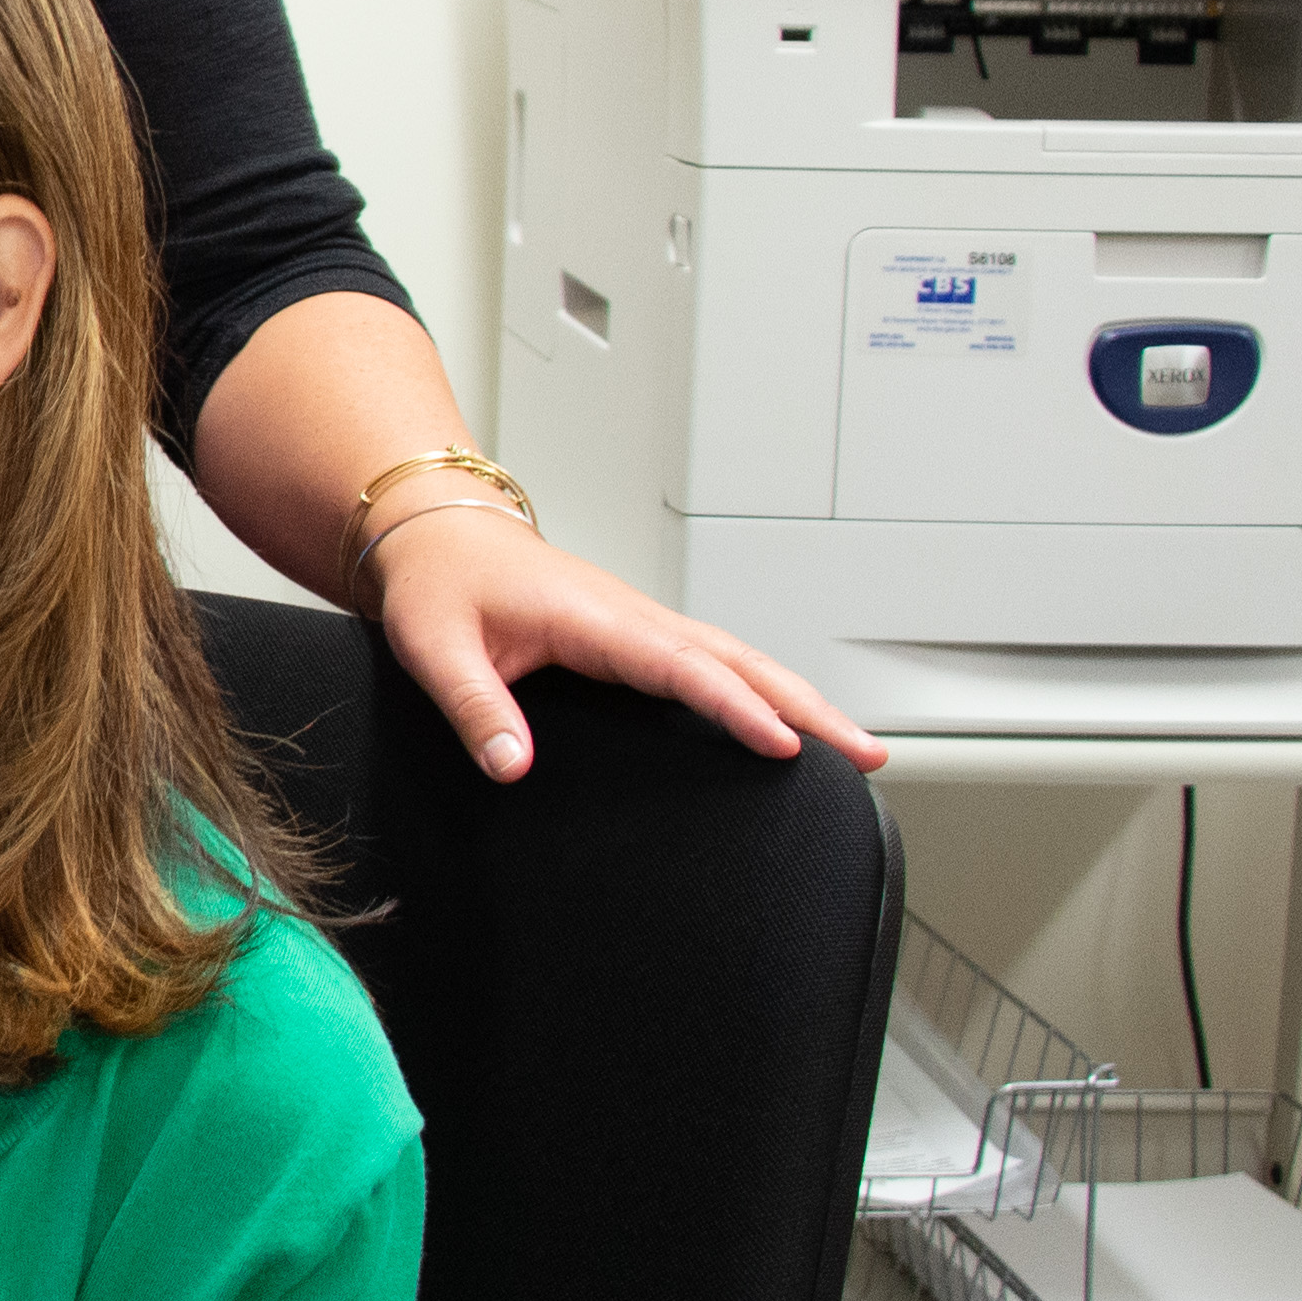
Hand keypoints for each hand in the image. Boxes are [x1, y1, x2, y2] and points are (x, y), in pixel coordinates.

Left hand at [362, 502, 885, 783]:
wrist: (434, 533)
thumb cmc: (438, 581)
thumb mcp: (436, 646)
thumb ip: (474, 707)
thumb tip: (512, 767)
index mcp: (595, 616)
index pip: (682, 666)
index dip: (737, 706)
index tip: (785, 744)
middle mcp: (631, 616)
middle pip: (739, 661)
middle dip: (808, 705)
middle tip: (868, 755)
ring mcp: (639, 624)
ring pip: (737, 660)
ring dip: (798, 698)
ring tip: (857, 748)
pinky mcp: (635, 637)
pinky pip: (713, 664)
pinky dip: (761, 691)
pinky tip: (787, 723)